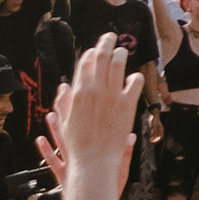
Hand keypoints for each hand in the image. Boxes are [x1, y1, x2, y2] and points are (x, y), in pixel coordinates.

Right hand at [52, 32, 143, 178]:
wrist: (94, 163)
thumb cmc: (77, 146)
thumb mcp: (64, 123)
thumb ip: (64, 102)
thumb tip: (64, 86)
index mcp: (78, 92)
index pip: (85, 62)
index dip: (91, 52)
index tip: (95, 50)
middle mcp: (94, 90)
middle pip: (102, 55)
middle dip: (106, 41)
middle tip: (111, 36)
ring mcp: (111, 95)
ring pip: (118, 63)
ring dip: (121, 53)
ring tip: (123, 51)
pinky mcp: (127, 104)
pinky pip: (134, 82)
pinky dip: (134, 77)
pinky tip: (134, 79)